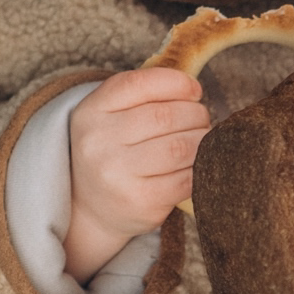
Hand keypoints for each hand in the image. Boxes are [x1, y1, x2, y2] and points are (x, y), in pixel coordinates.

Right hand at [65, 67, 209, 283]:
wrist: (93, 210)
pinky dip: (200, 168)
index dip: (177, 83)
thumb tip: (193, 90)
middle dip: (196, 114)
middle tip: (200, 120)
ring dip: (202, 141)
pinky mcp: (141, 202)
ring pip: (182, 147)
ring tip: (201, 140)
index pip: (140, 84)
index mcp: (90, 113)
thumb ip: (144, 96)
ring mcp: (117, 175)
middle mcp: (98, 143)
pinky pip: (187, 179)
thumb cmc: (114, 153)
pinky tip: (195, 165)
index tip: (194, 91)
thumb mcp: (112, 117)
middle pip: (167, 116)